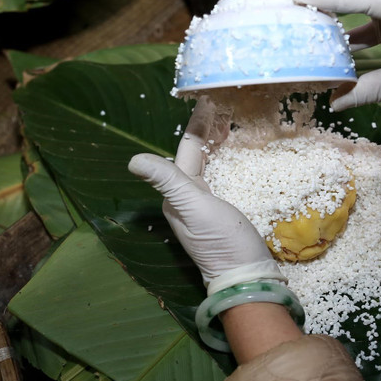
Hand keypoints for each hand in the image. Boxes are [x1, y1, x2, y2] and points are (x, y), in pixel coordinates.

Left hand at [128, 97, 284, 295]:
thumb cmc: (222, 244)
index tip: (210, 99)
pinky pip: (224, 177)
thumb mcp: (194, 208)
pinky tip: (239, 157)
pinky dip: (229, 160)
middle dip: (208, 130)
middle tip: (225, 106)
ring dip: (218, 143)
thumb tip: (132, 160)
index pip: (188, 149)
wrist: (248, 280)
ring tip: (231, 123)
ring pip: (210, 164)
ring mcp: (207, 207)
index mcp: (178, 194)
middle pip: (197, 155)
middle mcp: (188, 199)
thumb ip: (168, 181)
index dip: (198, 124)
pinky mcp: (225, 214)